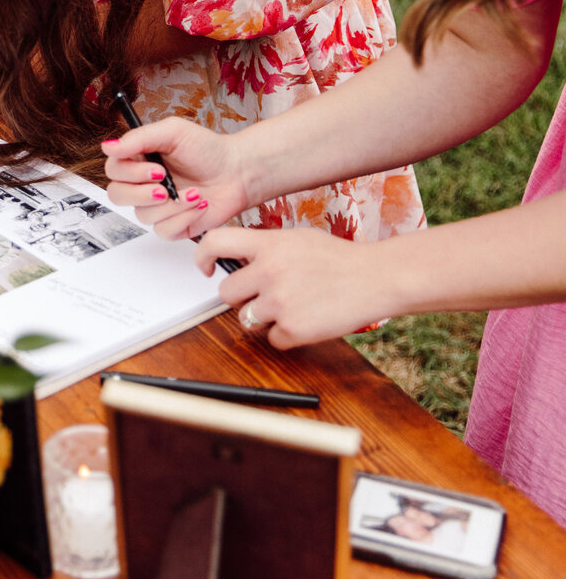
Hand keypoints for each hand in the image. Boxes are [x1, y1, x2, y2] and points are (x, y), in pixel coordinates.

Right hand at [101, 118, 250, 243]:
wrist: (237, 172)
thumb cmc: (207, 150)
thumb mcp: (173, 132)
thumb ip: (138, 138)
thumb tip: (108, 147)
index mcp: (139, 160)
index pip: (113, 170)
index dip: (130, 173)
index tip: (156, 168)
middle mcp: (143, 184)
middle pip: (117, 196)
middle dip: (142, 193)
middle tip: (166, 185)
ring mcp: (156, 207)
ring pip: (142, 215)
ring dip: (172, 204)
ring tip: (195, 192)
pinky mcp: (172, 226)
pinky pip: (163, 230)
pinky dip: (183, 218)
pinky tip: (198, 204)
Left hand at [198, 225, 386, 348]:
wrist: (376, 278)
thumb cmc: (339, 258)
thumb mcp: (297, 238)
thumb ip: (265, 247)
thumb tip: (236, 258)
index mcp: (269, 244)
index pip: (216, 241)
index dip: (202, 256)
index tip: (205, 267)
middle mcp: (269, 271)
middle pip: (226, 293)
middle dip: (241, 297)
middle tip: (266, 293)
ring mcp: (280, 302)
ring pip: (246, 319)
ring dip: (263, 317)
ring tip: (292, 304)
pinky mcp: (294, 330)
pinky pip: (272, 340)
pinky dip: (287, 335)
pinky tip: (307, 319)